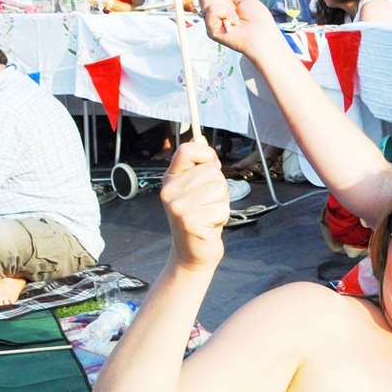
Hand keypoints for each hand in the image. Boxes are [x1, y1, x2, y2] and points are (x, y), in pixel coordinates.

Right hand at [159, 140, 228, 271]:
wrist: (192, 253)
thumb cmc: (200, 218)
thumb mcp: (197, 189)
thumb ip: (199, 166)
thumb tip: (199, 137)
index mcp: (170, 179)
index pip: (187, 149)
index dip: (207, 155)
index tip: (212, 167)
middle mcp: (169, 190)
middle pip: (211, 171)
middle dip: (219, 188)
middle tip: (208, 205)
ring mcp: (177, 206)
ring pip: (219, 188)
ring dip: (221, 203)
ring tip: (209, 215)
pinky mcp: (189, 220)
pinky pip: (221, 208)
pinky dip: (222, 218)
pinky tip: (210, 226)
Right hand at [198, 0, 285, 57]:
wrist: (263, 35)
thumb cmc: (259, 21)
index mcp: (221, 6)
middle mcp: (214, 14)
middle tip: (233, 5)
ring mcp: (212, 22)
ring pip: (207, 1)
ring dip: (225, 5)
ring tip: (235, 15)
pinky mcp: (211, 29)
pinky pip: (212, 10)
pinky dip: (226, 12)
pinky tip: (233, 21)